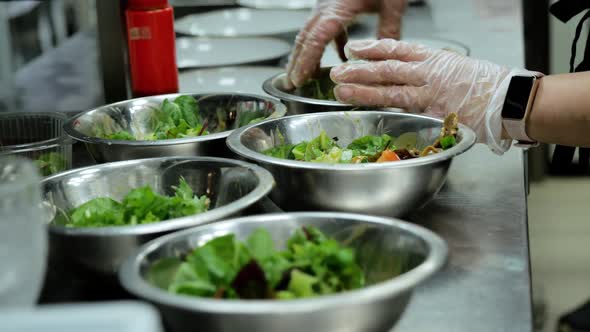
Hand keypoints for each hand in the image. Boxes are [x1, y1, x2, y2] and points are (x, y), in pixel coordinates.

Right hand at [286, 0, 406, 87]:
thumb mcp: (392, 2)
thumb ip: (388, 29)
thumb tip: (386, 54)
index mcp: (337, 7)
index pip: (316, 39)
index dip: (306, 61)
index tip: (299, 78)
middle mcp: (327, 5)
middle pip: (305, 37)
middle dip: (297, 61)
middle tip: (292, 82)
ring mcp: (328, 3)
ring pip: (311, 32)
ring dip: (307, 53)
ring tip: (304, 74)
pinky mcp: (335, 2)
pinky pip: (326, 26)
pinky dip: (328, 43)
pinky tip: (340, 56)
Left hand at [330, 39, 537, 153]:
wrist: (512, 100)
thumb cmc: (488, 86)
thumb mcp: (457, 68)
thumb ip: (431, 72)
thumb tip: (409, 77)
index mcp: (435, 58)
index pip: (397, 49)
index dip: (373, 49)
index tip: (354, 49)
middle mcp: (429, 73)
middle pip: (388, 68)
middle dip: (360, 69)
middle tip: (337, 70)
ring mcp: (431, 93)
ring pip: (391, 90)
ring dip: (363, 90)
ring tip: (341, 89)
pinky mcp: (435, 114)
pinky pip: (405, 112)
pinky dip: (385, 111)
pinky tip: (366, 110)